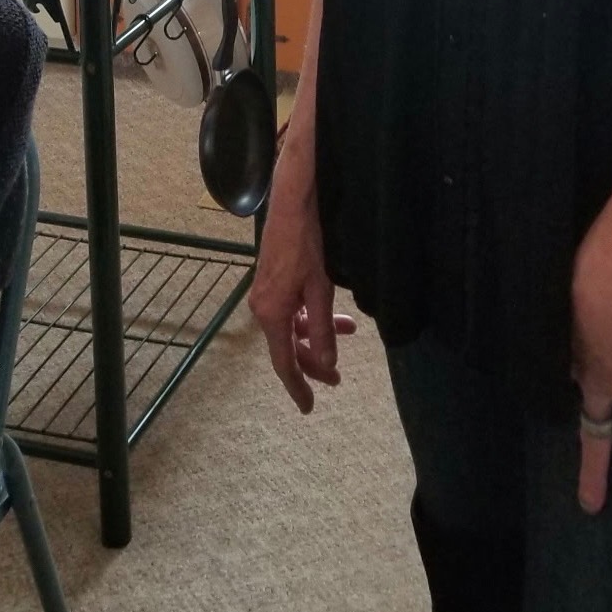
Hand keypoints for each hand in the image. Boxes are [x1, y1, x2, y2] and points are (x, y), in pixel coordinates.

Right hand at [249, 159, 355, 412]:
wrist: (290, 204)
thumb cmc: (306, 244)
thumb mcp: (321, 288)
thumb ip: (323, 328)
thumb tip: (326, 362)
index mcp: (272, 314)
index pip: (284, 362)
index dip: (298, 386)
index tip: (309, 407)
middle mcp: (263, 309)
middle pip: (289, 347)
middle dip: (314, 361)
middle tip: (338, 376)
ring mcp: (265, 295)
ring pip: (292, 328)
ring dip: (317, 334)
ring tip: (349, 332)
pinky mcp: (270, 283)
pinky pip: (290, 311)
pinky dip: (309, 316)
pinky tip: (329, 312)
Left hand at [571, 278, 611, 513]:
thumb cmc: (586, 287)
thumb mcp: (571, 303)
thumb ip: (578, 311)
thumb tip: (579, 290)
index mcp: (577, 365)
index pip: (574, 387)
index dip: (575, 394)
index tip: (574, 402)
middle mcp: (601, 383)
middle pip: (598, 433)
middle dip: (595, 470)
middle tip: (591, 504)